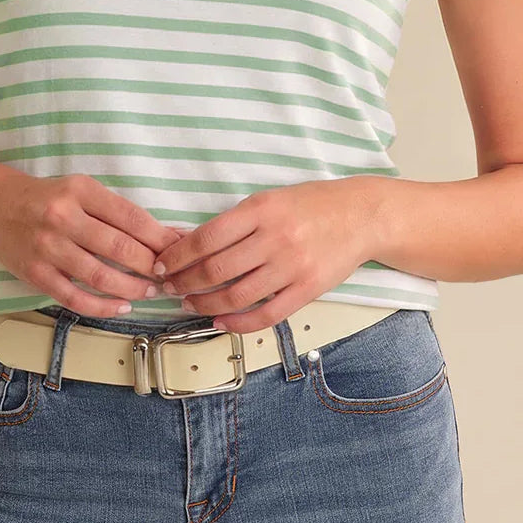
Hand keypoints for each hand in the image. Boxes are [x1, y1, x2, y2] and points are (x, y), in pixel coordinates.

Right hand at [0, 169, 186, 316]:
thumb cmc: (47, 198)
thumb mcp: (81, 189)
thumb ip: (117, 211)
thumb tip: (163, 234)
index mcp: (80, 190)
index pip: (130, 216)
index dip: (159, 236)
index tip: (179, 248)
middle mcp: (63, 217)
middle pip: (118, 247)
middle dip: (151, 265)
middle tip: (170, 275)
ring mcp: (47, 248)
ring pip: (99, 275)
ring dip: (132, 287)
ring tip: (151, 291)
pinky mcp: (35, 273)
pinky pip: (74, 297)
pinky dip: (102, 306)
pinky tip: (122, 306)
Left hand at [150, 179, 377, 332]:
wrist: (362, 215)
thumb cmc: (312, 204)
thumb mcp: (270, 199)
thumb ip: (235, 222)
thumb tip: (189, 242)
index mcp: (260, 210)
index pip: (206, 238)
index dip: (177, 256)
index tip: (161, 265)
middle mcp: (275, 238)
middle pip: (216, 270)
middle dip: (184, 282)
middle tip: (169, 288)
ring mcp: (292, 266)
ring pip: (237, 295)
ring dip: (206, 304)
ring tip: (191, 304)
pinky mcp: (307, 289)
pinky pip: (267, 315)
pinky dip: (239, 323)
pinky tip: (221, 322)